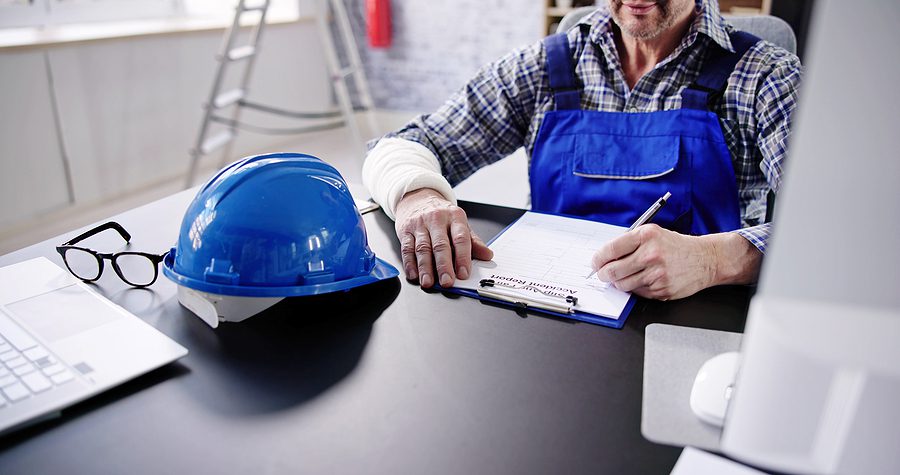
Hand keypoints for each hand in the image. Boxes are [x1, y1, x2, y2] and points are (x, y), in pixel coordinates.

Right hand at [394, 188, 492, 287]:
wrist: (418, 198)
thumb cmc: (442, 215)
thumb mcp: (460, 223)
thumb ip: (473, 241)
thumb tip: (487, 255)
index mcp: (455, 217)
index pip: (460, 238)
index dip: (463, 257)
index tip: (463, 273)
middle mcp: (437, 219)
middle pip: (440, 245)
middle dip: (443, 266)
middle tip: (447, 281)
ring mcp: (420, 224)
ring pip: (423, 248)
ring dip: (425, 268)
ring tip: (428, 282)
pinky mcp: (405, 230)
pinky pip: (407, 248)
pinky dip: (410, 263)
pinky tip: (414, 274)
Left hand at [590, 224, 761, 300]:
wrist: (705, 259)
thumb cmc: (676, 247)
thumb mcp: (653, 234)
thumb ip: (629, 243)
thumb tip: (604, 257)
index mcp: (646, 236)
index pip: (611, 249)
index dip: (598, 258)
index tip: (595, 262)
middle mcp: (651, 254)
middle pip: (612, 270)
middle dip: (603, 273)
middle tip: (603, 273)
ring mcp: (656, 274)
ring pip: (622, 284)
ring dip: (619, 282)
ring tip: (625, 276)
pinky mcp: (661, 290)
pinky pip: (637, 293)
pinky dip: (636, 288)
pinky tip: (644, 280)